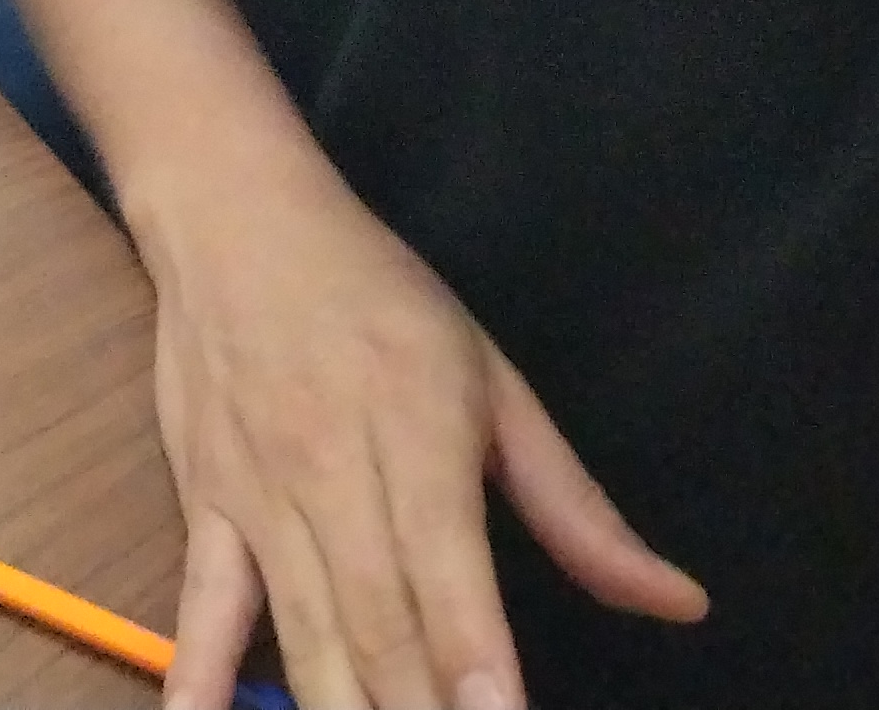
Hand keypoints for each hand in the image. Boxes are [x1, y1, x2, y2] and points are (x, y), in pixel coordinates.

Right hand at [142, 156, 704, 709]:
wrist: (231, 216)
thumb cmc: (375, 295)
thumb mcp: (492, 379)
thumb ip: (575, 506)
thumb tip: (677, 602)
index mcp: (420, 432)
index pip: (447, 568)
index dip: (473, 658)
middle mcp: (334, 472)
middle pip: (377, 623)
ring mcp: (259, 496)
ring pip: (304, 630)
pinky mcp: (204, 507)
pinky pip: (201, 610)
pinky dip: (200, 681)